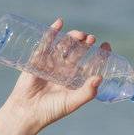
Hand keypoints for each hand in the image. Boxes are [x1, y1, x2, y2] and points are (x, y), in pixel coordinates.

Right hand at [0, 17, 106, 132]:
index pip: (90, 63)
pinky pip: (46, 43)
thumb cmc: (51, 110)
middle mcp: (64, 70)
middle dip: (85, 44)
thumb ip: (87, 92)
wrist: (27, 112)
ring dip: (72, 37)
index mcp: (74, 79)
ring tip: (80, 35)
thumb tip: (100, 77)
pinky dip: (52, 32)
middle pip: (78, 52)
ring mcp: (51, 63)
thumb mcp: (72, 102)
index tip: (106, 46)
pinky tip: (59, 23)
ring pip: (64, 45)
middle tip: (91, 38)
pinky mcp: (37, 59)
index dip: (99, 54)